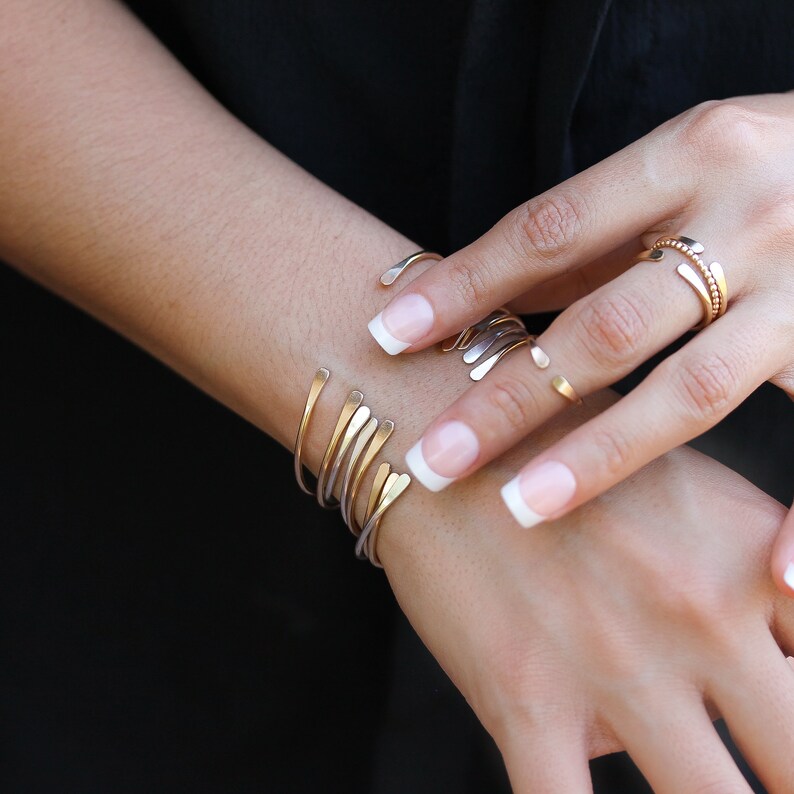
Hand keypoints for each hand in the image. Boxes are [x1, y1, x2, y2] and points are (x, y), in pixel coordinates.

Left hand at [366, 93, 793, 533]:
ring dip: (600, 459)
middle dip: (509, 398)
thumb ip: (596, 238)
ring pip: (691, 394)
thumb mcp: (684, 169)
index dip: (464, 286)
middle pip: (604, 328)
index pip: (548, 231)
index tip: (388, 334)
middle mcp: (751, 217)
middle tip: (432, 458)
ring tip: (522, 510)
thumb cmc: (768, 166)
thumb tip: (484, 294)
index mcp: (692, 155)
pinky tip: (770, 572)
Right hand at [378, 393, 793, 792]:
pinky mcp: (527, 701)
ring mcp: (614, 668)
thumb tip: (770, 668)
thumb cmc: (569, 458)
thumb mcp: (693, 488)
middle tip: (760, 766)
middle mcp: (700, 621)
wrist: (446, 444)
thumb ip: (764, 573)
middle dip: (783, 772)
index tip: (783, 735)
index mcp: (751, 564)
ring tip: (691, 780)